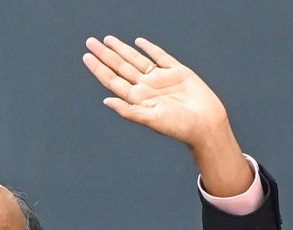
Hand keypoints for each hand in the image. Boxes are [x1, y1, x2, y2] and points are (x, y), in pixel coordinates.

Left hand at [83, 36, 227, 146]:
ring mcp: (160, 78)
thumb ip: (129, 111)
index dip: (99, 68)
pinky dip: (149, 48)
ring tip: (106, 40)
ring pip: (136, 59)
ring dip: (121, 49)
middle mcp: (146, 87)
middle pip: (120, 67)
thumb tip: (106, 101)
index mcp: (137, 99)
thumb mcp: (151, 120)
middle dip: (105, 54)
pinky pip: (160, 56)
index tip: (86, 57)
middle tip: (90, 42)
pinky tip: (138, 42)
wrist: (206, 124)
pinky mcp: (177, 72)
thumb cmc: (179, 127)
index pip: (113, 81)